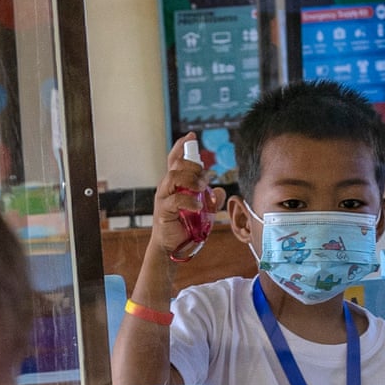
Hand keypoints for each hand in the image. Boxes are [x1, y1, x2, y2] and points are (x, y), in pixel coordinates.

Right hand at [151, 134, 225, 258]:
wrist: (172, 247)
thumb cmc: (185, 227)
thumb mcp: (203, 212)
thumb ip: (212, 200)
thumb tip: (221, 191)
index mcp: (175, 184)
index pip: (175, 159)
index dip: (182, 146)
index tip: (191, 136)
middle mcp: (167, 187)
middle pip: (176, 165)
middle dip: (193, 165)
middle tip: (205, 176)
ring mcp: (164, 198)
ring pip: (173, 177)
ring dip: (191, 179)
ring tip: (202, 188)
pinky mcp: (163, 211)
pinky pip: (175, 200)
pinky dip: (189, 201)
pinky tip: (199, 206)